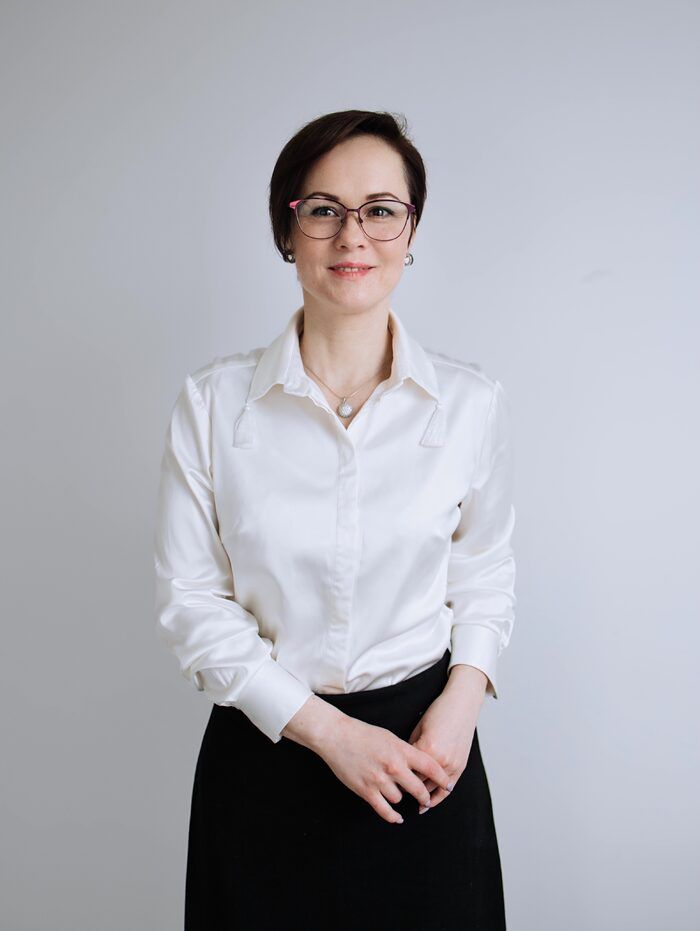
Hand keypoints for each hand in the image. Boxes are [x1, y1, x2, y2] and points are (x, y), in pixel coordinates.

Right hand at [315, 715, 454, 824]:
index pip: (430, 767)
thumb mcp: (389, 737)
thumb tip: (420, 766)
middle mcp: (393, 766)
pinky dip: (393, 817)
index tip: (448, 785)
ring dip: (400, 798)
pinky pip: (384, 810)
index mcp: (401, 750)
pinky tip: (398, 818)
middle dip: (424, 796)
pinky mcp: (366, 790)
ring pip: (400, 799)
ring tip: (397, 793)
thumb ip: (405, 752)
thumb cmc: (363, 733)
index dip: (442, 779)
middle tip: (426, 799)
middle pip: (419, 789)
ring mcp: (379, 780)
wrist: (336, 735)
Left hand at [407, 669, 484, 812]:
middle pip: (419, 782)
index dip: (396, 778)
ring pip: (433, 788)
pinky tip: (429, 804)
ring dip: (423, 797)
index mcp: (426, 748)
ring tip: (412, 803)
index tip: (388, 782)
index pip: (407, 771)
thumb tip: (402, 763)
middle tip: (395, 794)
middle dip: (407, 789)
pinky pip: (448, 787)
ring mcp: (452, 764)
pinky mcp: (461, 766)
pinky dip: (439, 797)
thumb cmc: (438, 712)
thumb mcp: (419, 728)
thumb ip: (411, 747)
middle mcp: (440, 759)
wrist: (462, 705)